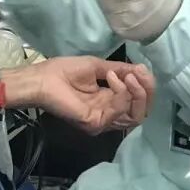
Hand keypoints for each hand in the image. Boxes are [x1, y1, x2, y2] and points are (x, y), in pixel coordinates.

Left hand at [33, 56, 153, 133]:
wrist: (42, 78)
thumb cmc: (64, 71)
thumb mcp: (98, 66)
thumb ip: (121, 70)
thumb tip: (142, 69)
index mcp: (109, 101)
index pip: (137, 102)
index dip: (146, 87)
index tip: (143, 69)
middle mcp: (108, 114)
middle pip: (141, 112)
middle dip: (146, 91)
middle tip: (140, 73)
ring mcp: (102, 121)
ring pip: (135, 115)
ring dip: (136, 92)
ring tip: (127, 75)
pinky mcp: (95, 123)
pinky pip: (119, 111)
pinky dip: (121, 93)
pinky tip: (112, 78)